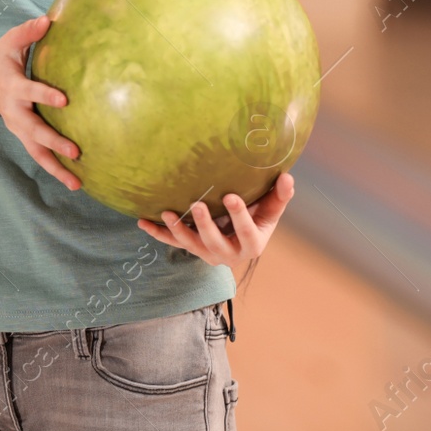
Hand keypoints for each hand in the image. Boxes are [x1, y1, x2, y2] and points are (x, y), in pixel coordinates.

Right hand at [0, 14, 79, 189]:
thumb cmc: (2, 60)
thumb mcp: (10, 42)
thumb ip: (28, 32)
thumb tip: (48, 19)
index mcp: (13, 88)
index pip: (30, 91)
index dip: (45, 95)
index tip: (65, 100)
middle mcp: (15, 113)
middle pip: (34, 131)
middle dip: (54, 142)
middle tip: (76, 152)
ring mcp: (19, 129)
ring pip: (37, 153)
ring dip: (56, 169)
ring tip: (77, 184)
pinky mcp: (24, 138)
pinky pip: (40, 157)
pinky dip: (56, 170)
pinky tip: (76, 182)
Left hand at [137, 173, 294, 269]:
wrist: (241, 238)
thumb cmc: (259, 217)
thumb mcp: (271, 210)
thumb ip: (279, 196)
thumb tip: (287, 176)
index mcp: (252, 244)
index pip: (247, 232)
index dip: (239, 217)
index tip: (231, 196)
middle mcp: (228, 253)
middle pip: (215, 243)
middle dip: (205, 225)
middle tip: (197, 205)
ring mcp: (207, 252)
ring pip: (192, 245)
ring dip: (178, 230)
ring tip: (168, 213)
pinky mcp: (192, 248)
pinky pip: (173, 242)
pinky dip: (157, 233)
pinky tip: (142, 222)